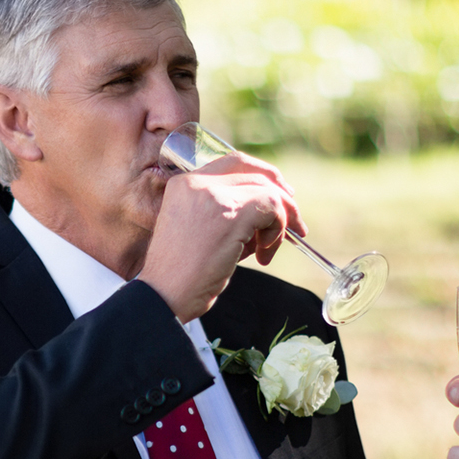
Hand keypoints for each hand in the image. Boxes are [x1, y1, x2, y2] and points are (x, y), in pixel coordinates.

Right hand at [138, 154, 303, 322]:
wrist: (164, 295)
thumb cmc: (180, 274)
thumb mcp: (196, 229)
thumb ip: (224, 211)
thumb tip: (266, 211)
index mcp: (184, 183)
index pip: (234, 163)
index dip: (262, 176)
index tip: (279, 196)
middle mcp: (197, 182)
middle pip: (254, 172)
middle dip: (280, 194)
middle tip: (294, 221)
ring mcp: (214, 195)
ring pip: (268, 191)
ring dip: (280, 221)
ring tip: (267, 250)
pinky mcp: (231, 214)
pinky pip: (272, 207)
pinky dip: (277, 231)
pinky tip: (263, 254)